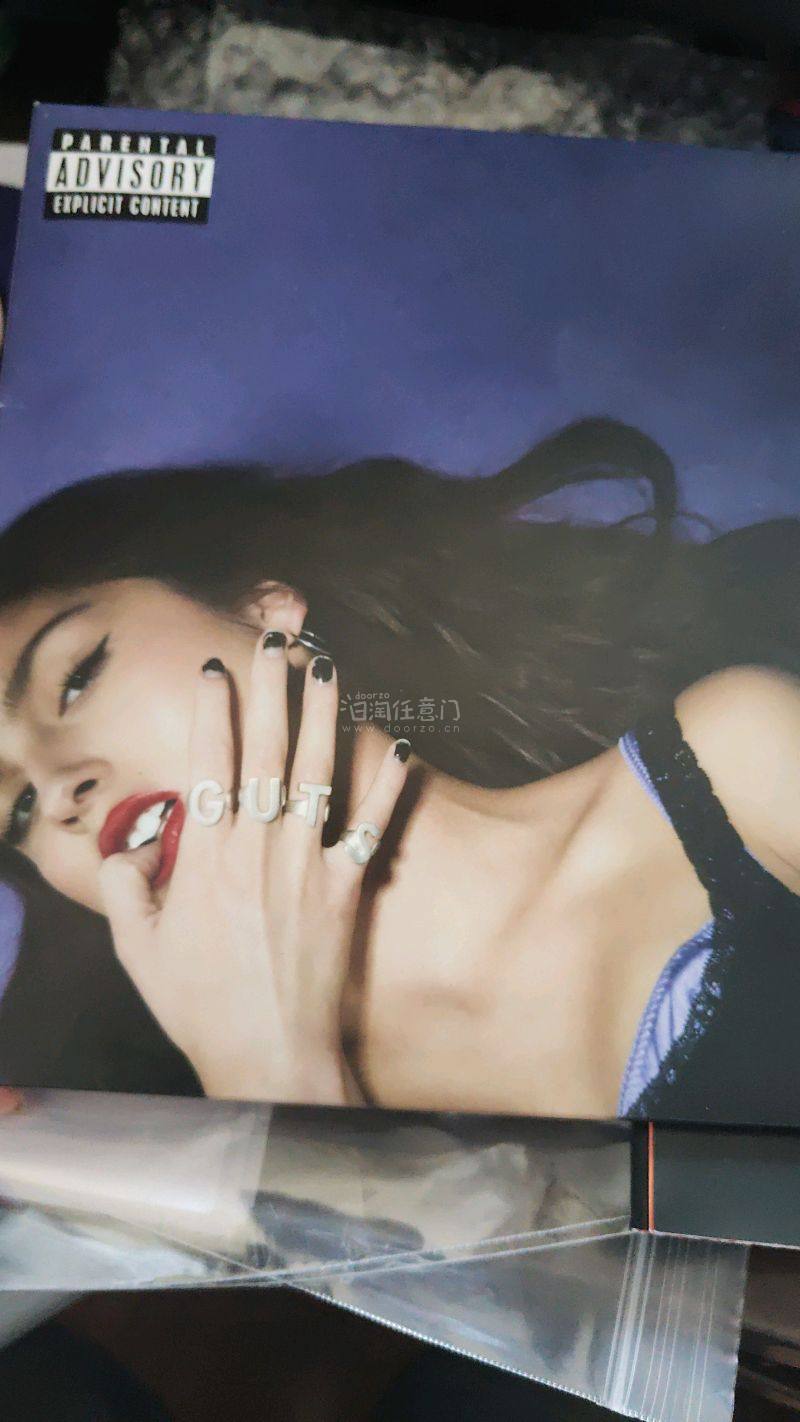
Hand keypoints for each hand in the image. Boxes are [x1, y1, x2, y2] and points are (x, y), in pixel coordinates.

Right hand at [99, 637, 410, 1103]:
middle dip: (271, 688)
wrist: (270, 1057)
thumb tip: (128, 850)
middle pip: (268, 751)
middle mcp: (260, 849)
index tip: (218, 668)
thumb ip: (127, 891)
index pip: (211, 763)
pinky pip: (372, 828)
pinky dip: (388, 786)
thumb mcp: (138, 951)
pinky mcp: (348, 890)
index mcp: (207, 858)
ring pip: (320, 773)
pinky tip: (401, 746)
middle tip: (277, 638)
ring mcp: (309, 866)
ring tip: (328, 665)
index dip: (216, 710)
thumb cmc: (200, 1006)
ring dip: (324, 714)